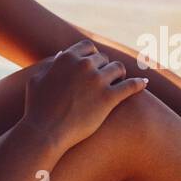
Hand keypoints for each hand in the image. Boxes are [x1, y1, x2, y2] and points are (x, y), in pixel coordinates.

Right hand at [22, 40, 148, 151]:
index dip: (91, 56)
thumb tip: (61, 56)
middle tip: (105, 80)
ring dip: (119, 76)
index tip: (93, 65)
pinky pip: (131, 86)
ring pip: (119, 69)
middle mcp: (84, 65)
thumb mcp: (36, 81)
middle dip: (104, 69)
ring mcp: (97, 81)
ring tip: (119, 84)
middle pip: (104, 59)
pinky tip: (143, 84)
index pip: (88, 47)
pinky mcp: (108, 98)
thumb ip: (49, 66)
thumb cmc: (36, 109)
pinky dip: (139, 84)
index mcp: (67, 59)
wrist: (44, 132)